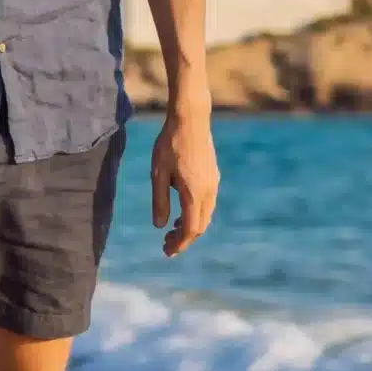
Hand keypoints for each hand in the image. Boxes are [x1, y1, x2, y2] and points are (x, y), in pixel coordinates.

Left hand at [150, 109, 217, 257]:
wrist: (191, 120)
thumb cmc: (169, 144)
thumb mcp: (158, 173)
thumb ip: (160, 201)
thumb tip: (160, 226)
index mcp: (194, 192)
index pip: (190, 229)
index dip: (179, 244)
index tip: (166, 251)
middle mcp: (208, 191)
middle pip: (200, 226)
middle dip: (184, 239)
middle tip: (166, 245)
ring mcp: (213, 184)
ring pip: (205, 216)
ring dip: (191, 227)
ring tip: (172, 230)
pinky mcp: (213, 176)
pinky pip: (207, 204)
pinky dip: (196, 214)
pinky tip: (182, 211)